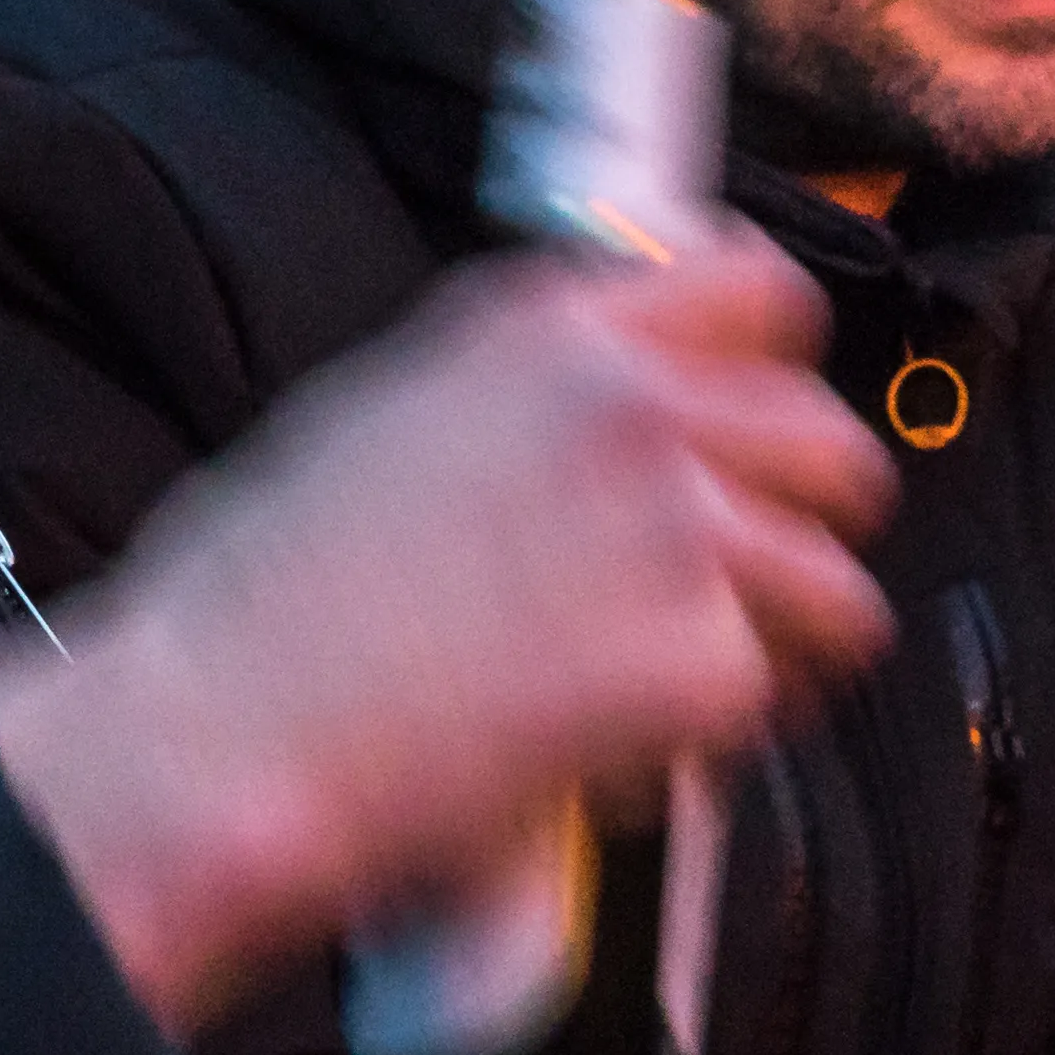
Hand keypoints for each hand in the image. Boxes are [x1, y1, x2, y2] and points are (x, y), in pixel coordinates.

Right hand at [0, 224, 897, 1032]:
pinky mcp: (700, 655)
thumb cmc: (252, 612)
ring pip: (838, 587)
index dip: (774, 372)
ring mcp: (676, 525)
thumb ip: (516, 402)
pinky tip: (619, 765)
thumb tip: (591, 432)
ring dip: (779, 651)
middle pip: (828, 443)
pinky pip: (778, 702)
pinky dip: (717, 748)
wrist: (217, 736)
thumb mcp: (378, 420)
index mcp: (544, 329)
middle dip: (797, 529)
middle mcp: (628, 402)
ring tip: (681, 701)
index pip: (759, 289)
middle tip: (737, 599)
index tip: (757, 430)